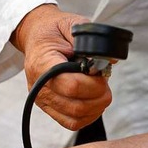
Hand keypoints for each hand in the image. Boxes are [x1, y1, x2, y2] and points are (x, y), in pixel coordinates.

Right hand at [11, 4, 111, 130]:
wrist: (36, 36)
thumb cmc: (55, 30)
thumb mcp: (72, 25)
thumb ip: (91, 41)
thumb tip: (111, 60)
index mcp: (43, 63)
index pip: (71, 85)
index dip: (93, 84)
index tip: (101, 73)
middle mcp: (39, 85)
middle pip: (76, 105)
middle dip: (99, 96)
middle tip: (104, 82)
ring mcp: (42, 99)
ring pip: (76, 117)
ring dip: (96, 106)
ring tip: (99, 90)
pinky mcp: (47, 107)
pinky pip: (71, 122)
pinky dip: (88, 115)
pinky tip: (94, 102)